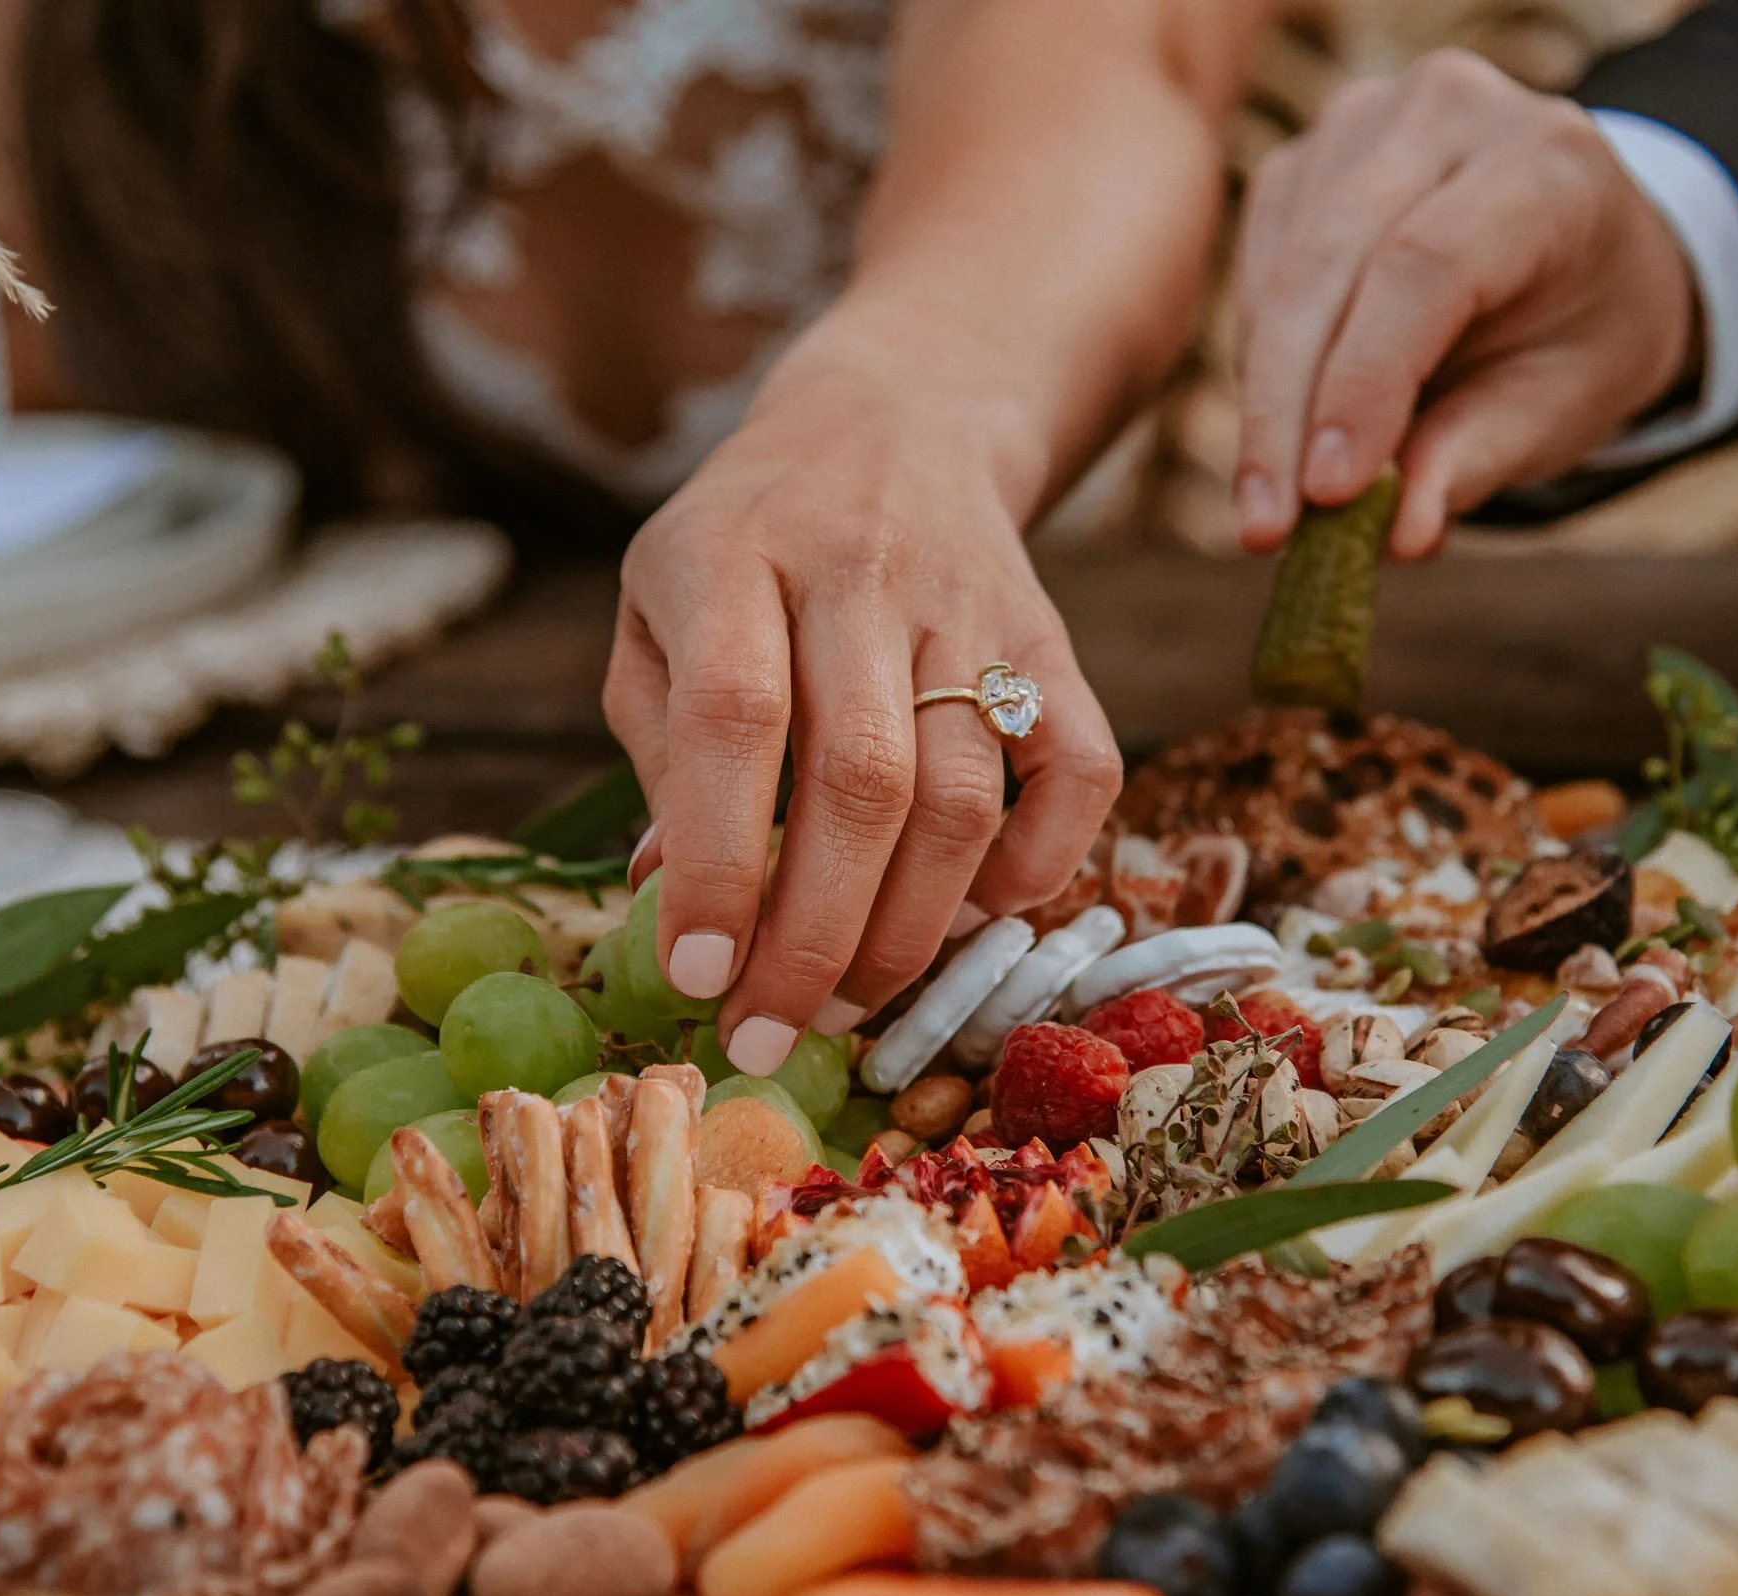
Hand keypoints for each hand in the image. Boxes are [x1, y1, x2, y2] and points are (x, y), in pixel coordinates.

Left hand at [604, 325, 1122, 1076]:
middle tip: (770, 1031)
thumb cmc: (744, 550)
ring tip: (847, 1000)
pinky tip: (963, 913)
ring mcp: (972, 604)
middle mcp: (860, 571)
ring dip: (908, 930)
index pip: (735, 718)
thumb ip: (661, 750)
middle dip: (815, 936)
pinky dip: (1034, 868)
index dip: (720, 860)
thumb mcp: (656, 617)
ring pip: (964, 794)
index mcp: (732, 556)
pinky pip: (1080, 773)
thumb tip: (668, 904)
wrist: (892, 422)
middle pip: (862, 777)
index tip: (696, 977)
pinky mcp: (1054, 640)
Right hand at [1230, 49, 1700, 559]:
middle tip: (1265, 529)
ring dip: (1265, 398)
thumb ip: (1480, 456)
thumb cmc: (1577, 329)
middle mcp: (1449, 111)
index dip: (1365, 383)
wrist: (1575, 246)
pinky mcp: (1301, 159)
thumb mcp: (1563, 402)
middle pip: (1329, 262)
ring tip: (1273, 506)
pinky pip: (1256, 274)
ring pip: (1278, 272)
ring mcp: (1361, 123)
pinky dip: (1259, 366)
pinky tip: (1282, 432)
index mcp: (1546, 162)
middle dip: (1286, 410)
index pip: (1426, 265)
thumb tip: (1400, 534)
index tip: (1326, 496)